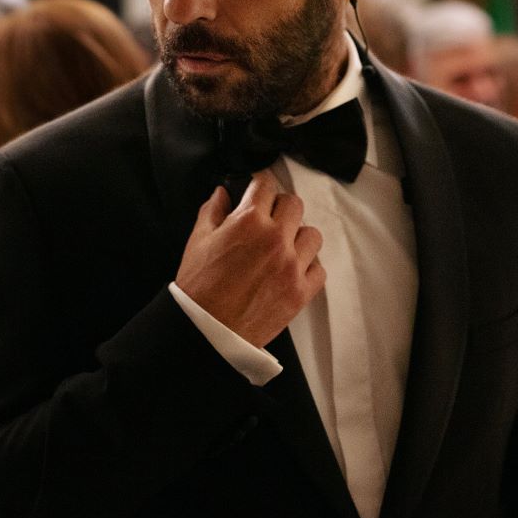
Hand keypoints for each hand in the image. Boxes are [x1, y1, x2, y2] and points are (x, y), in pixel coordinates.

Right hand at [174, 171, 324, 347]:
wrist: (207, 331)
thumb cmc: (199, 288)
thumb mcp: (197, 241)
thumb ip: (212, 211)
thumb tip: (223, 194)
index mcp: (249, 221)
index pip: (266, 185)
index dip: (259, 186)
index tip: (257, 191)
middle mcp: (276, 239)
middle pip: (294, 204)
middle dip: (279, 207)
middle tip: (267, 219)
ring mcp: (292, 266)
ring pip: (312, 234)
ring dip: (297, 236)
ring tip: (282, 246)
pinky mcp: (301, 292)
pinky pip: (319, 269)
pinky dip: (308, 266)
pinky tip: (291, 269)